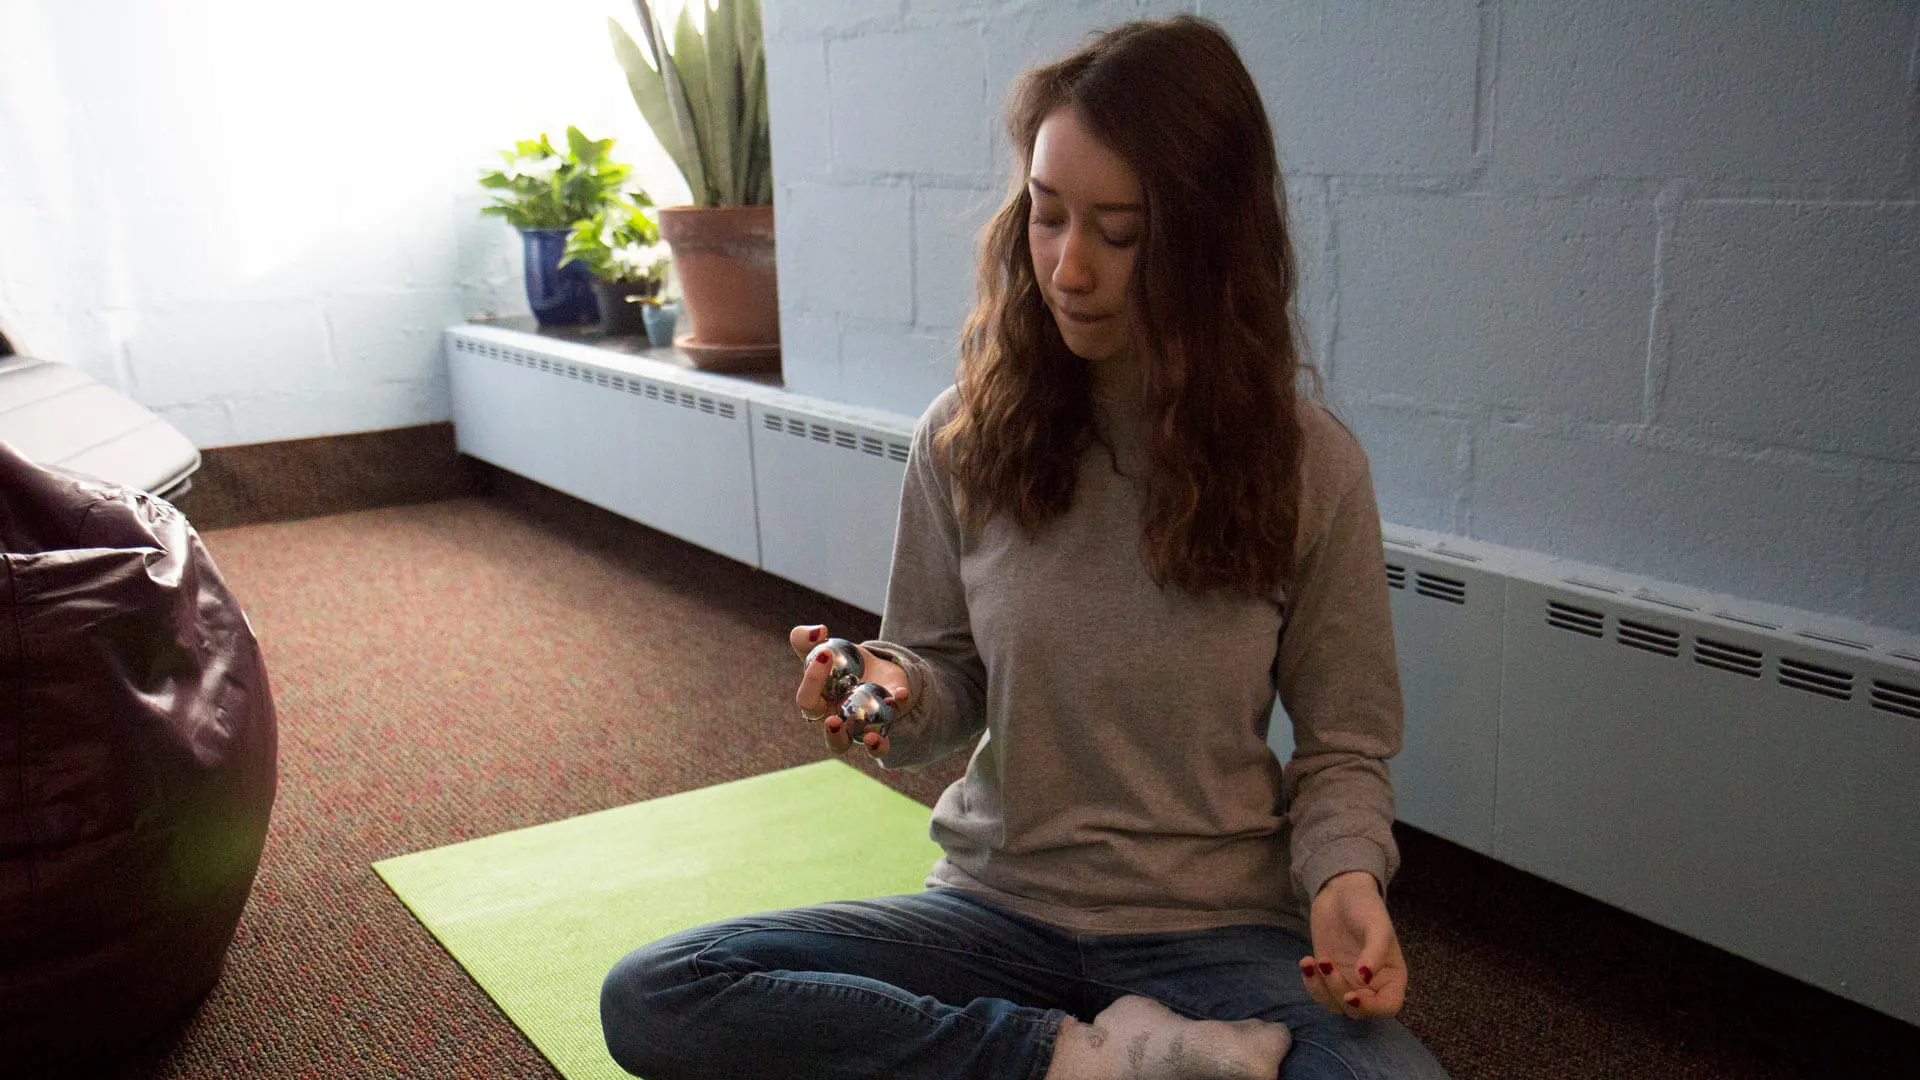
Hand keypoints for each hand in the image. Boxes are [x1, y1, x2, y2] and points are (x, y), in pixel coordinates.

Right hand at [789, 624, 908, 758]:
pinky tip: (901, 693)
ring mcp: (867, 726)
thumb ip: (808, 639)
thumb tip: (819, 632)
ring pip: (866, 746)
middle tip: (833, 720)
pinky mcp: (891, 720)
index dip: (812, 680)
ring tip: (871, 737)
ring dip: (870, 743)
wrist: (877, 669)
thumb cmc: (843, 664)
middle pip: (834, 740)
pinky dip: (899, 707)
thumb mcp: (825, 648)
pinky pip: (897, 723)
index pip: (808, 701)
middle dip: (832, 733)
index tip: (824, 654)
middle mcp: (842, 723)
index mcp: (820, 705)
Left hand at [1299, 870, 1407, 1019]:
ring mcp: (1349, 981)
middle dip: (1338, 991)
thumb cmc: (1365, 905)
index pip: (1388, 1006)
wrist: (1340, 891)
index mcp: (1392, 976)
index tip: (1351, 995)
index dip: (1371, 1008)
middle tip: (1326, 963)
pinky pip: (1319, 993)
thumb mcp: (1376, 924)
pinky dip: (1310, 982)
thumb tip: (1365, 978)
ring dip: (1320, 989)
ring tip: (1311, 960)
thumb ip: (1374, 951)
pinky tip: (1306, 961)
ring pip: (1335, 1006)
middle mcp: (1372, 985)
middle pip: (1357, 1010)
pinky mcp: (1328, 976)